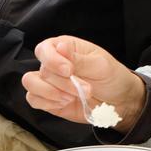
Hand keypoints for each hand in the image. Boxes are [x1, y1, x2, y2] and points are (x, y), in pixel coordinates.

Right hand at [22, 36, 146, 130]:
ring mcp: (49, 82)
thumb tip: (61, 47)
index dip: (52, 60)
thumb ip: (79, 59)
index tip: (69, 71)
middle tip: (86, 90)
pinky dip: (47, 103)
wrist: (119, 101)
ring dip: (51, 93)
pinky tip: (65, 103)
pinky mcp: (48, 100)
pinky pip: (33, 100)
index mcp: (65, 48)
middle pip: (42, 71)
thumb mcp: (101, 65)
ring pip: (31, 83)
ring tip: (72, 98)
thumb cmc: (112, 77)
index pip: (45, 49)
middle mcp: (53, 63)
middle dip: (64, 84)